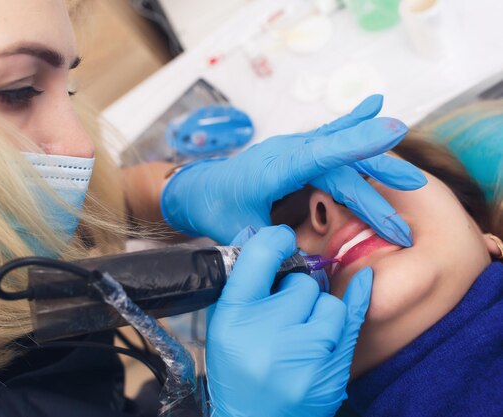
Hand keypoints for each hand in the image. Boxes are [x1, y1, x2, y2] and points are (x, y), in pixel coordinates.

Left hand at [160, 95, 425, 244]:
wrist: (199, 188)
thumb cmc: (216, 209)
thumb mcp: (239, 234)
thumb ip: (273, 246)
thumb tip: (307, 266)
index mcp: (270, 170)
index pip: (318, 155)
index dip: (354, 143)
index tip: (392, 129)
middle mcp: (285, 152)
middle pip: (339, 162)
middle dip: (377, 180)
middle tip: (414, 190)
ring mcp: (291, 147)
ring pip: (341, 150)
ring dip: (376, 160)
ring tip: (411, 177)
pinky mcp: (296, 150)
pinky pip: (329, 136)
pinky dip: (353, 125)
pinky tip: (375, 105)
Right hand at [206, 226, 371, 416]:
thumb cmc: (235, 369)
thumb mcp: (223, 324)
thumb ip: (241, 280)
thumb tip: (259, 234)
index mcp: (232, 317)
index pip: (258, 258)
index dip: (273, 241)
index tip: (280, 239)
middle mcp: (266, 334)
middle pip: (301, 283)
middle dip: (294, 292)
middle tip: (282, 314)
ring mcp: (302, 356)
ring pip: (329, 303)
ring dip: (317, 309)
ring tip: (300, 331)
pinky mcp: (329, 374)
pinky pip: (352, 322)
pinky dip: (357, 300)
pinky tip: (366, 280)